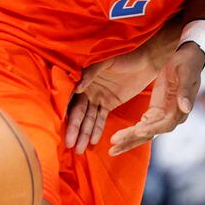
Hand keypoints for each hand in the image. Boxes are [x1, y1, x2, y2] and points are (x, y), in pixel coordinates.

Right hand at [65, 39, 170, 153]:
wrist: (146, 59)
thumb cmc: (125, 55)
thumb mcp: (107, 61)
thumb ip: (91, 73)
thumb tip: (77, 87)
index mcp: (83, 78)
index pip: (70, 98)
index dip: (64, 112)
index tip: (58, 126)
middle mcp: (87, 89)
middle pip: (78, 112)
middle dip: (74, 128)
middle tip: (70, 144)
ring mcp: (98, 97)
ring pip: (89, 118)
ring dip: (84, 133)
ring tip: (79, 149)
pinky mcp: (109, 103)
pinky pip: (101, 118)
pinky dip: (97, 130)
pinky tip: (92, 141)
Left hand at [108, 45, 204, 155]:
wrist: (186, 58)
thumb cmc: (188, 64)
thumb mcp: (187, 74)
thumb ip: (185, 92)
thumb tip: (186, 108)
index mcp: (180, 110)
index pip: (165, 124)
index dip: (152, 128)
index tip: (137, 131)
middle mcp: (171, 118)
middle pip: (151, 132)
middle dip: (132, 139)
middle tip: (114, 143)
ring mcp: (161, 117)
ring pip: (143, 133)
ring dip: (128, 141)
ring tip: (112, 150)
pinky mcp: (154, 113)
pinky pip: (140, 127)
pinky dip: (129, 134)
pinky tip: (116, 140)